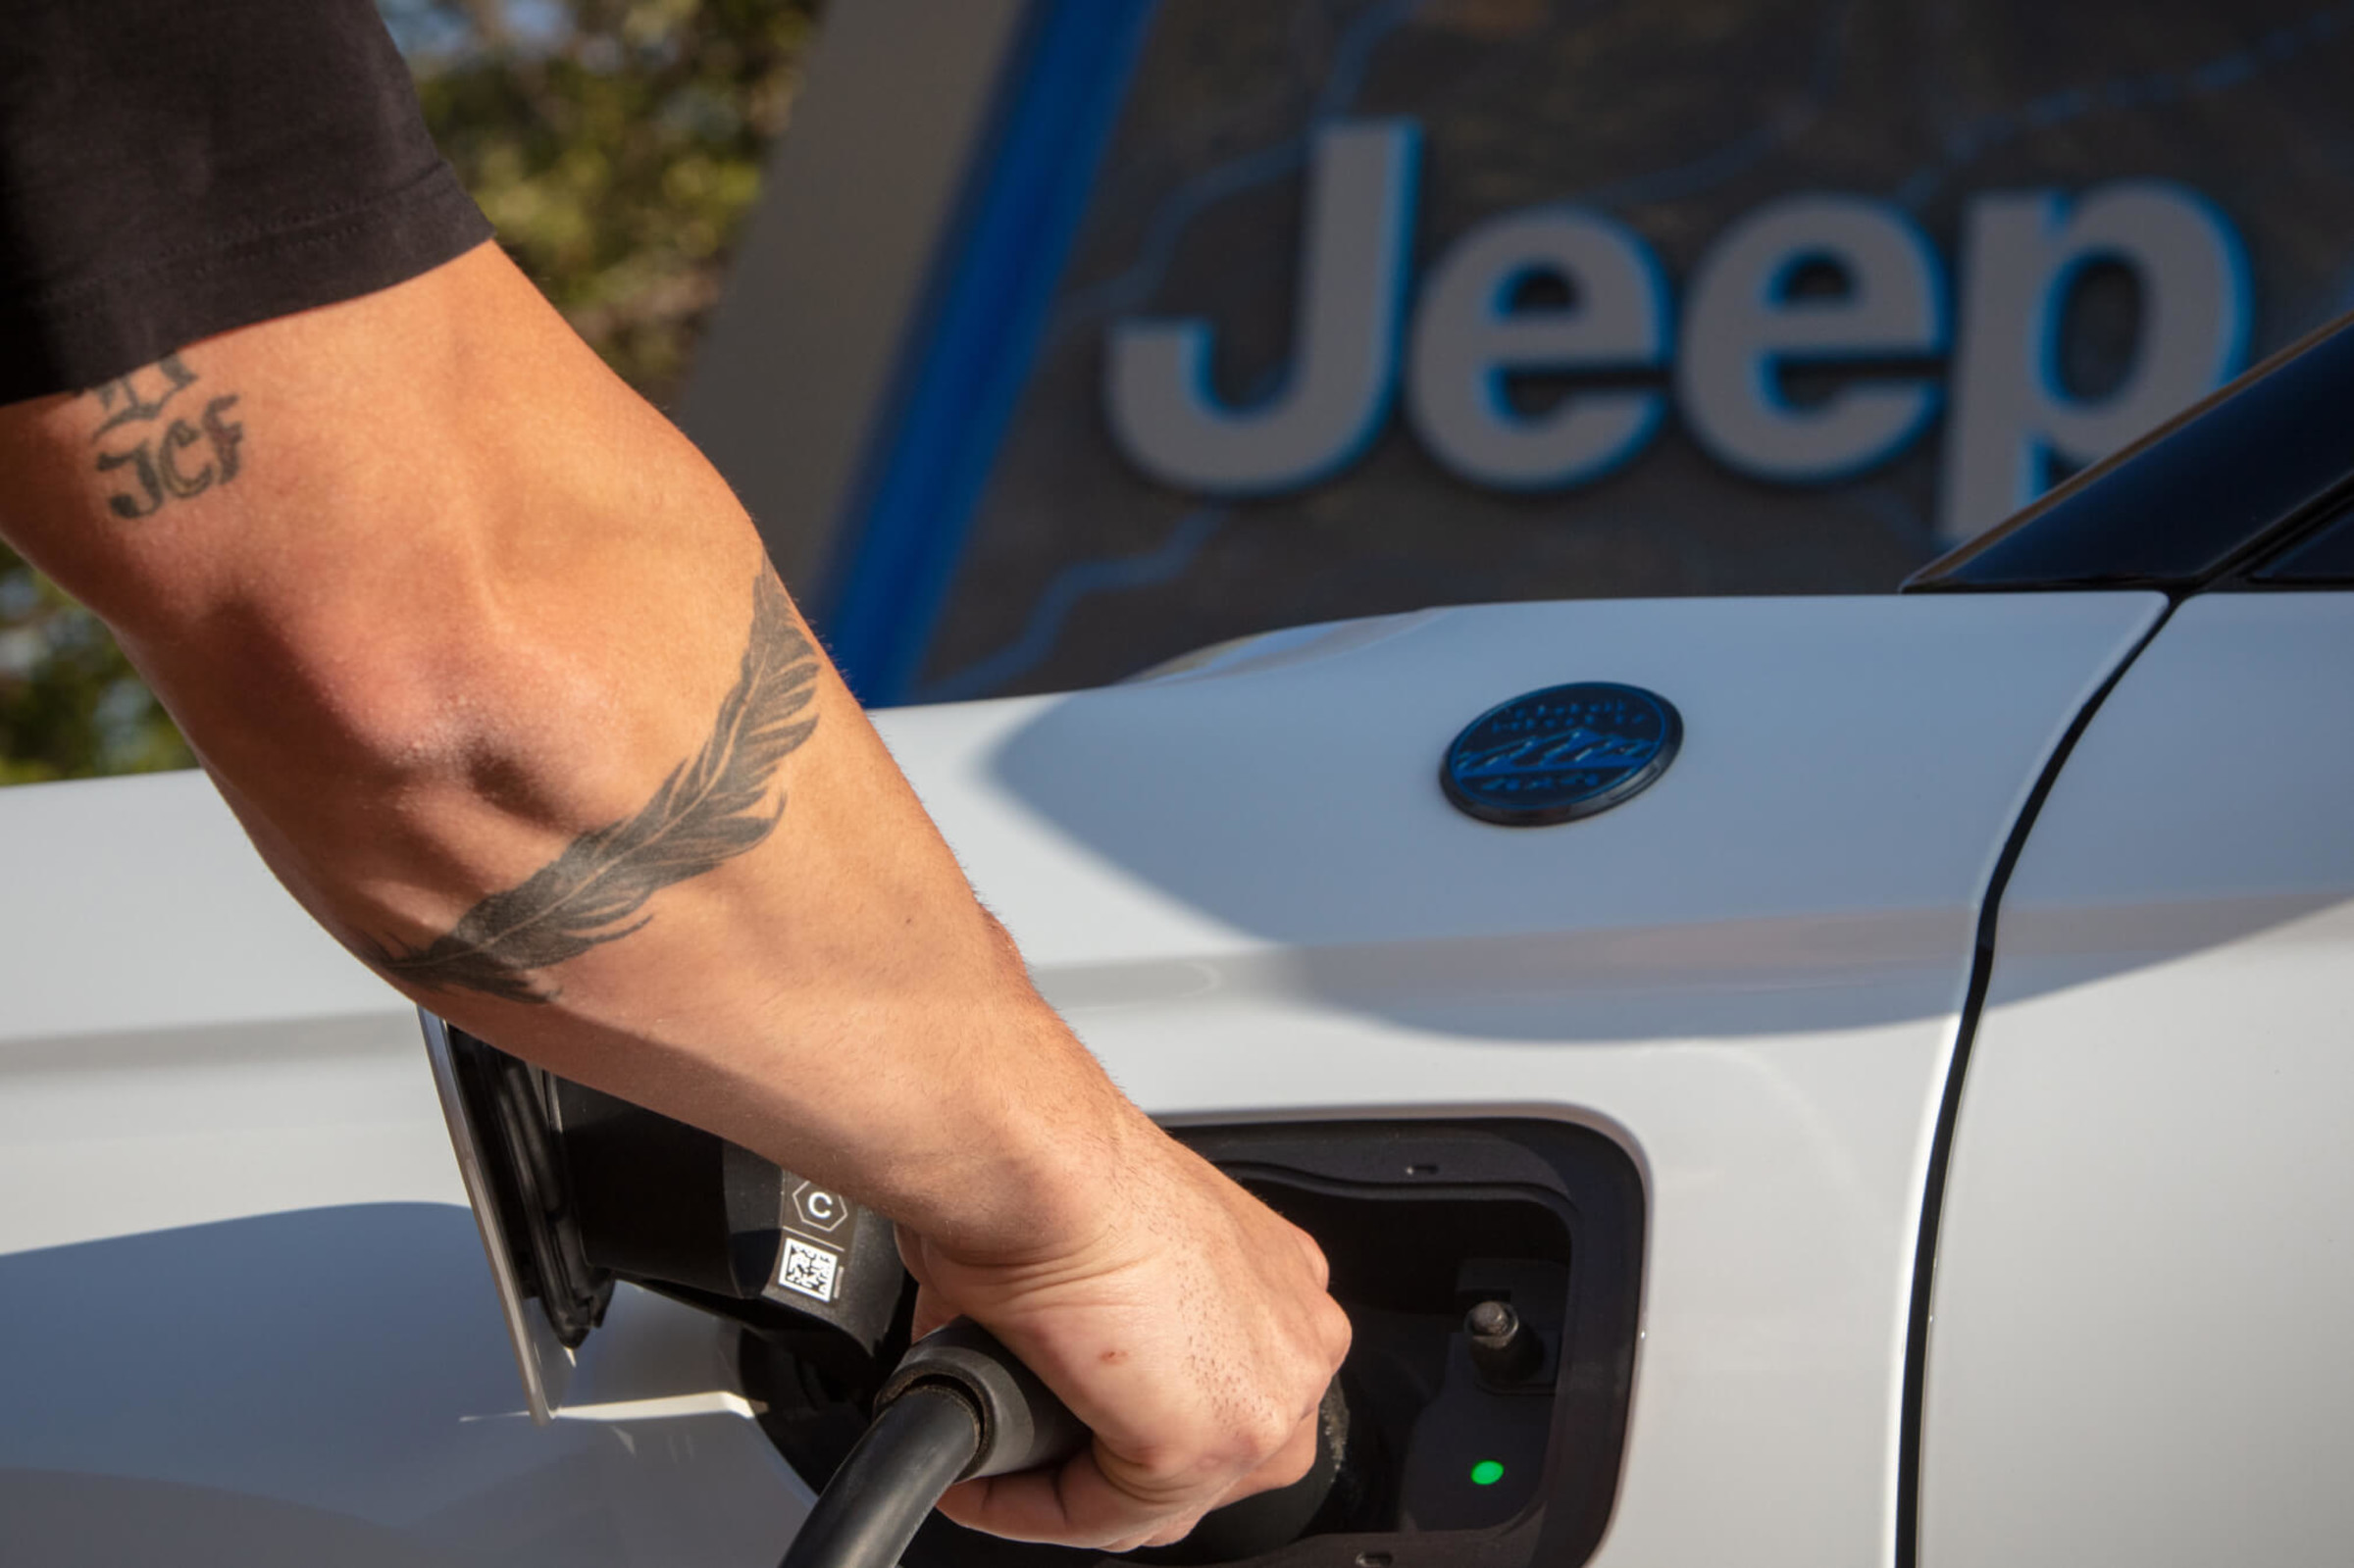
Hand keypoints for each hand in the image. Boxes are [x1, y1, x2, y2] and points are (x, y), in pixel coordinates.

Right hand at [896, 1118, 1351, 1551]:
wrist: (1035, 1156)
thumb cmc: (1053, 1166)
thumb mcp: (1104, 1241)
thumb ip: (1102, 1314)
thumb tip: (1029, 1356)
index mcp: (1274, 1278)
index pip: (1222, 1396)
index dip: (1130, 1426)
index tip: (1060, 1428)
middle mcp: (1294, 1336)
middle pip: (1211, 1465)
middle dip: (1110, 1477)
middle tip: (1024, 1464)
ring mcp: (1265, 1395)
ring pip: (1160, 1499)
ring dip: (1065, 1498)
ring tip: (992, 1477)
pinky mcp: (1206, 1444)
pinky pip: (1105, 1515)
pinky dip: (1030, 1512)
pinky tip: (981, 1483)